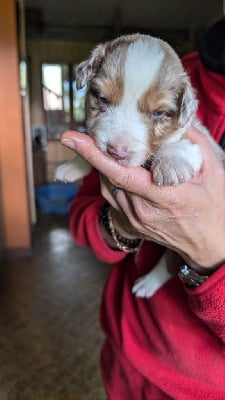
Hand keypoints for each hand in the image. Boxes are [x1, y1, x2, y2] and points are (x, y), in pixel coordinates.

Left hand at [61, 127, 224, 272]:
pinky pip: (111, 198)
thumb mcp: (213, 173)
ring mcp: (135, 221)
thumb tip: (179, 121)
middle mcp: (143, 212)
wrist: (211, 246)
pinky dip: (111, 180)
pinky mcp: (131, 226)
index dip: (93, 155)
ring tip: (117, 152)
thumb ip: (195, 143)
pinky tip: (123, 171)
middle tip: (96, 133)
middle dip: (99, 153)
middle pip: (109, 176)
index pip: (121, 173)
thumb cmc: (214, 210)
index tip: (70, 138)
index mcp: (164, 197)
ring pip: (107, 187)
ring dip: (106, 166)